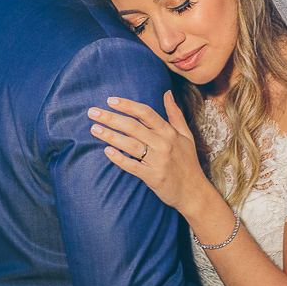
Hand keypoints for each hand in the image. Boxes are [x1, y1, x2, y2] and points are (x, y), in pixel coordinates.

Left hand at [87, 91, 212, 214]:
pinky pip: (133, 166)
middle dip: (111, 118)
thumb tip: (167, 93)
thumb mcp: (186, 135)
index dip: (127, 105)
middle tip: (92, 112)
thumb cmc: (188, 162)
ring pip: (130, 144)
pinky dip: (119, 159)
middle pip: (133, 127)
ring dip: (110, 136)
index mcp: (170, 132)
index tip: (110, 100)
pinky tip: (106, 151)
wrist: (194, 192)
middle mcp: (164, 144)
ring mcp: (158, 161)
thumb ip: (175, 114)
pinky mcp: (153, 176)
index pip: (146, 113)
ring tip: (94, 129)